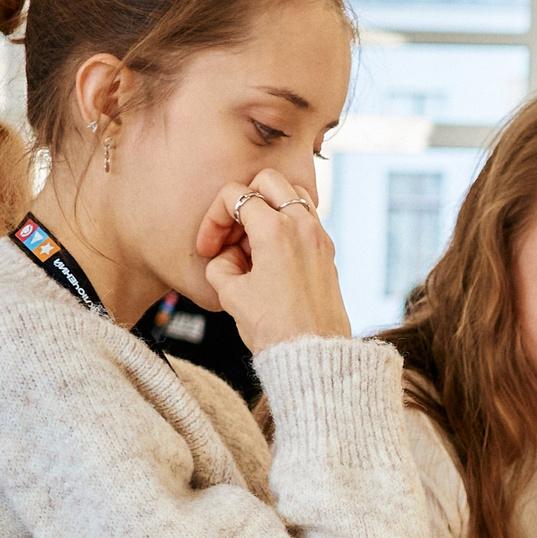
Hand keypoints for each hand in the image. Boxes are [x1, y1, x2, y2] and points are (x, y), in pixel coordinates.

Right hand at [196, 168, 348, 351]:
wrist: (314, 357)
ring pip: (293, 195)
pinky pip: (306, 221)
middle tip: (232, 236)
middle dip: (244, 201)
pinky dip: (286, 227)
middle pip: (268, 180)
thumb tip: (229, 255)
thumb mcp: (231, 294)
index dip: (213, 219)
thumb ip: (221, 264)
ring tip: (252, 246)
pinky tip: (270, 258)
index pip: (235, 196)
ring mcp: (320, 238)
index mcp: (277, 230)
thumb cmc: (275, 329)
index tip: (207, 248)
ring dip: (268, 210)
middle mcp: (303, 226)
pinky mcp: (328, 253)